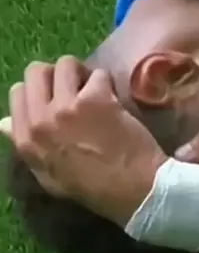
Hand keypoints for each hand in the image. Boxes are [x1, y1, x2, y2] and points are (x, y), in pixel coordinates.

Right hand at [0, 56, 166, 226]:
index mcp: (26, 139)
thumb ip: (25, 145)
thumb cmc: (91, 187)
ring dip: (80, 72)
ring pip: (65, 64)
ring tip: (92, 87)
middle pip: (36, 71)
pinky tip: (112, 97)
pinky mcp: (96, 98)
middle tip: (73, 86)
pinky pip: (98, 74)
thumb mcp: (47, 175)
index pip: (17, 93)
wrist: (132, 188)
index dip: (38, 90)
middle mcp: (41, 119)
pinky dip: (107, 82)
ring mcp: (67, 106)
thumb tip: (4, 122)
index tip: (54, 96)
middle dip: (55, 74)